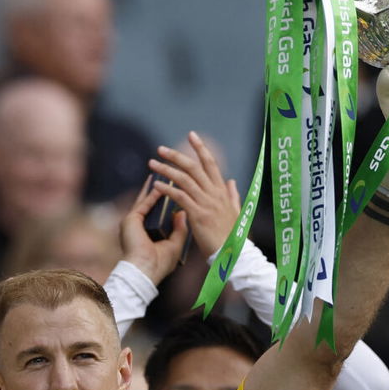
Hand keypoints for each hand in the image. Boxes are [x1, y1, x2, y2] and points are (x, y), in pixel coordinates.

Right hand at [118, 178, 188, 286]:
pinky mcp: (130, 220)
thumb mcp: (175, 245)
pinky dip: (153, 196)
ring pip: (145, 201)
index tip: (176, 191)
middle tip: (170, 178)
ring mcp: (131, 223)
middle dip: (160, 191)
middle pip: (150, 204)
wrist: (146, 272)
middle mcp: (137, 226)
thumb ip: (180, 229)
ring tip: (165, 176)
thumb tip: (183, 213)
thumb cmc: (160, 264)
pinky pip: (143, 204)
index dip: (166, 203)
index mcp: (146, 233)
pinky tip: (162, 186)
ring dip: (155, 189)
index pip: (156, 214)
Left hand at [150, 132, 241, 255]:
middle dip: (176, 155)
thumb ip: (233, 195)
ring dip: (166, 169)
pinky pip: (180, 197)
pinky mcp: (198, 215)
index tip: (191, 135)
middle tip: (160, 148)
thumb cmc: (233, 236)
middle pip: (194, 167)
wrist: (234, 254)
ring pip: (184, 179)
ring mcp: (206, 203)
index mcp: (222, 191)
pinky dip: (167, 189)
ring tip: (152, 163)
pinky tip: (156, 185)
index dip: (200, 148)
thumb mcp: (236, 211)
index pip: (210, 163)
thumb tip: (231, 181)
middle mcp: (214, 194)